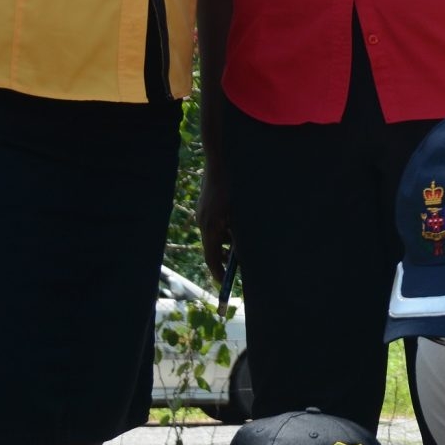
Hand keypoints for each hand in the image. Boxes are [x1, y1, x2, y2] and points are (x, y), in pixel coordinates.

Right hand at [198, 166, 230, 284]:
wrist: (220, 160)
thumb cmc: (234, 186)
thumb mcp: (239, 214)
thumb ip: (239, 235)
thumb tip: (241, 255)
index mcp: (211, 226)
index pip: (211, 257)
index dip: (218, 272)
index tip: (224, 284)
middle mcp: (204, 222)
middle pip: (212, 248)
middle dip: (224, 259)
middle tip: (236, 268)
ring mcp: (203, 213)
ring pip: (215, 236)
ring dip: (227, 244)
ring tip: (240, 246)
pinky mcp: (206, 206)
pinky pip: (214, 225)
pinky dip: (225, 231)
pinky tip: (236, 227)